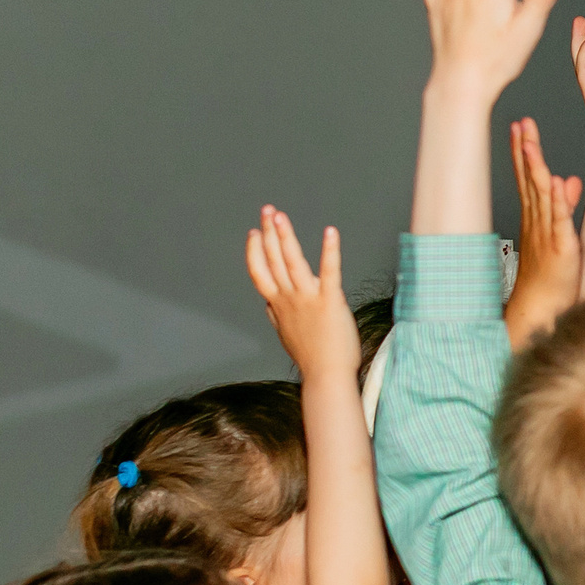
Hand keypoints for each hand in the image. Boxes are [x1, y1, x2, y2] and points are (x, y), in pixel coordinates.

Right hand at [245, 207, 357, 380]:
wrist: (326, 375)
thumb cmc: (311, 355)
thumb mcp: (286, 332)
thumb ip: (277, 313)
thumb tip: (268, 302)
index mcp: (278, 305)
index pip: (260, 272)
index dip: (255, 251)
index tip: (254, 232)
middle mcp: (288, 299)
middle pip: (273, 260)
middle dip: (269, 233)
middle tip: (268, 210)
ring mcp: (307, 299)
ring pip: (291, 261)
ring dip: (284, 236)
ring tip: (279, 215)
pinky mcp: (330, 301)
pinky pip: (329, 271)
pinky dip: (329, 250)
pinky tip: (330, 231)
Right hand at [502, 119, 582, 346]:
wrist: (540, 306)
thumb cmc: (548, 273)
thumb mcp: (555, 234)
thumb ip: (560, 205)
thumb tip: (565, 180)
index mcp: (534, 216)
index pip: (527, 177)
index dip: (523, 151)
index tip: (519, 126)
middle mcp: (537, 220)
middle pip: (530, 179)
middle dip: (526, 149)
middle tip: (521, 122)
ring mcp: (547, 233)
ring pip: (540, 195)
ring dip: (535, 167)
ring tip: (531, 142)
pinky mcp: (561, 247)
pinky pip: (559, 222)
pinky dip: (558, 202)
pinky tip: (556, 181)